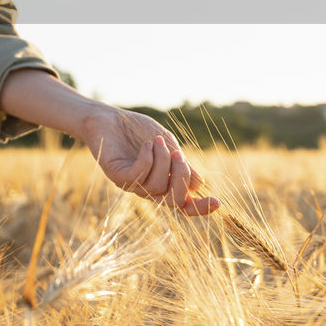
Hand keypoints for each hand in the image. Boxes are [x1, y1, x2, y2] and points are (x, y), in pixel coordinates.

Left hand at [78, 108, 218, 215]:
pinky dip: (147, 159)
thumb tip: (199, 185)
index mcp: (163, 182)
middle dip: (181, 178)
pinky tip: (146, 145)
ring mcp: (132, 184)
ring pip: (157, 185)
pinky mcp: (116, 176)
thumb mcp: (166, 144)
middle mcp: (148, 188)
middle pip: (174, 201)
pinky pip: (137, 176)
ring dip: (162, 160)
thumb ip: (180, 163)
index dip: (200, 208)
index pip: (183, 204)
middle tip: (177, 154)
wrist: (108, 117)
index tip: (217, 202)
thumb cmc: (137, 130)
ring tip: (155, 141)